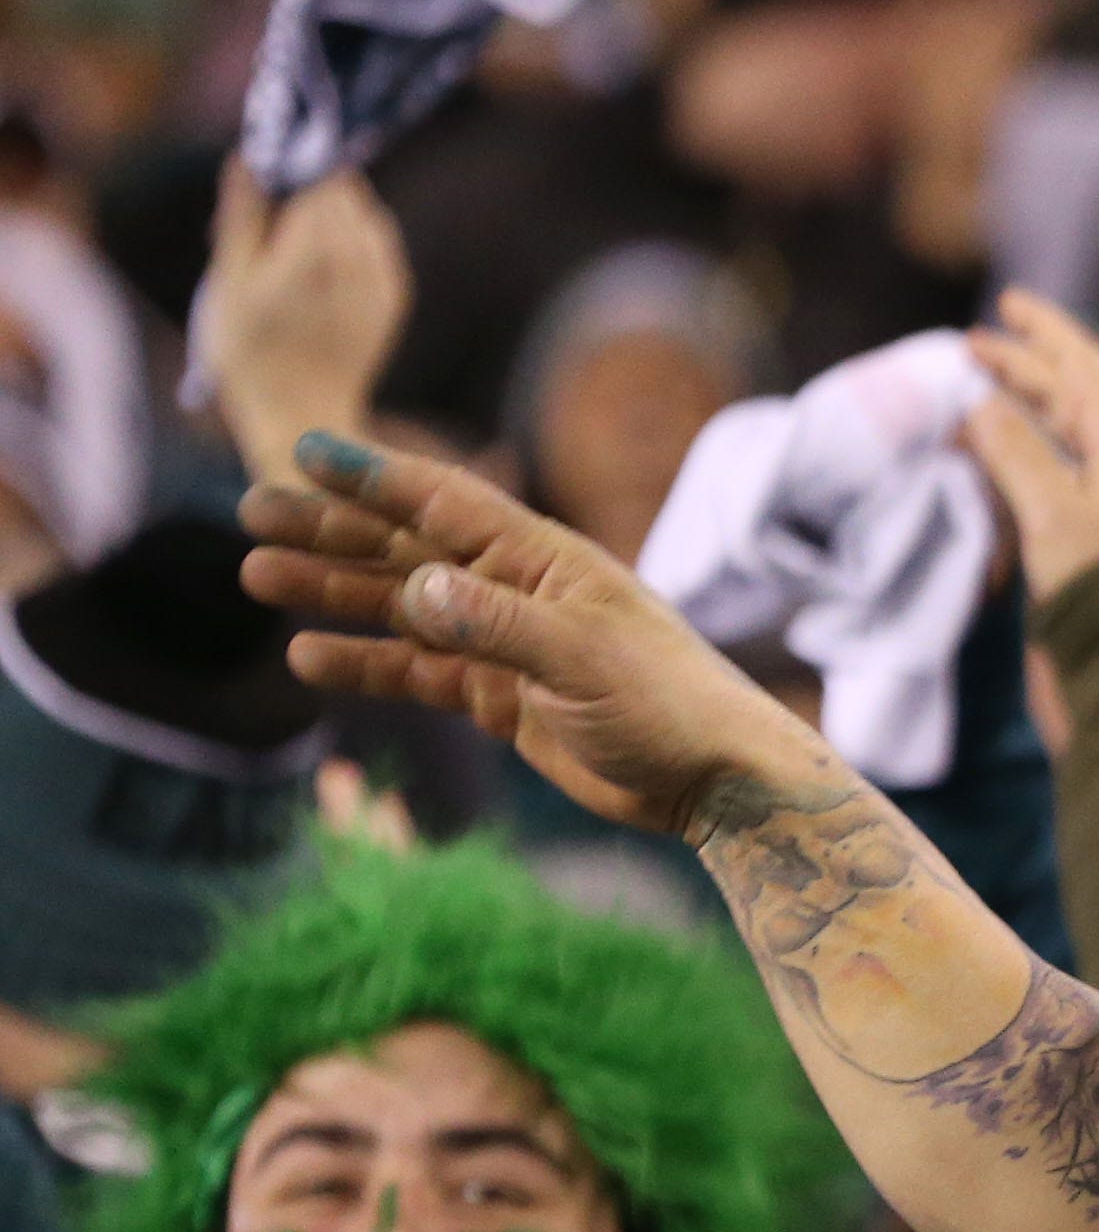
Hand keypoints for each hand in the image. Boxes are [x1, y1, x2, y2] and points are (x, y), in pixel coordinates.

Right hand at [200, 161, 412, 489]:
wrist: (300, 418)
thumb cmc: (249, 354)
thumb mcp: (230, 283)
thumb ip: (242, 217)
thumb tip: (246, 159)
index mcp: (315, 249)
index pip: (321, 177)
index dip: (296, 166)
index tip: (270, 177)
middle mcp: (359, 260)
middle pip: (346, 194)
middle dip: (312, 193)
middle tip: (275, 221)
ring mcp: (382, 282)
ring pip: (367, 218)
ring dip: (336, 217)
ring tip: (296, 247)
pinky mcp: (393, 301)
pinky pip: (380, 249)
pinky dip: (357, 243)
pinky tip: (325, 263)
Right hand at [236, 432, 817, 835]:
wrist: (714, 780)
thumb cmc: (668, 705)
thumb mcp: (584, 659)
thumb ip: (498, 624)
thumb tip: (415, 590)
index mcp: (544, 560)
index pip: (445, 502)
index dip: (375, 476)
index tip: (304, 451)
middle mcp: (518, 590)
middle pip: (407, 546)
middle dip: (331, 528)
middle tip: (251, 512)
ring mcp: (506, 643)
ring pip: (403, 607)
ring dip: (334, 590)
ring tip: (257, 576)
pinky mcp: (502, 698)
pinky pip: (419, 672)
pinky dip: (367, 663)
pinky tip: (309, 657)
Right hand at [962, 291, 1098, 602]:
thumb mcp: (1053, 512)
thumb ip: (1015, 451)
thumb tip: (978, 403)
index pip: (1080, 365)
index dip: (1041, 332)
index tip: (1003, 308)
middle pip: (1080, 391)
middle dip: (1031, 362)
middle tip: (978, 346)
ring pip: (1081, 429)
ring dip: (1035, 405)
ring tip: (993, 395)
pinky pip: (1080, 467)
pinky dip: (1044, 447)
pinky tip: (1025, 457)